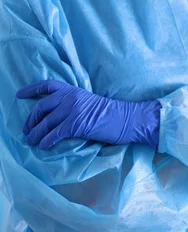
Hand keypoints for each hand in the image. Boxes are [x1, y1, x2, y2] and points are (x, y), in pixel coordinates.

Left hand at [17, 80, 160, 149]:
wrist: (125, 118)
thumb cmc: (109, 113)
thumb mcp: (88, 102)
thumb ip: (72, 104)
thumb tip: (54, 116)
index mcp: (73, 90)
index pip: (47, 85)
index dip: (31, 89)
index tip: (19, 95)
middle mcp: (70, 97)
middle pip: (41, 107)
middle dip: (31, 120)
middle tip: (27, 130)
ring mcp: (72, 110)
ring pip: (45, 123)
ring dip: (35, 134)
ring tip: (31, 141)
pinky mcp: (76, 124)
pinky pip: (54, 134)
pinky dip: (46, 141)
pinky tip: (44, 146)